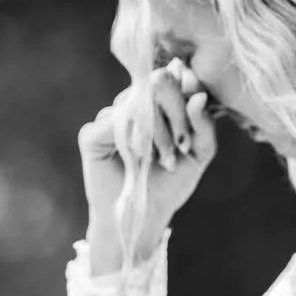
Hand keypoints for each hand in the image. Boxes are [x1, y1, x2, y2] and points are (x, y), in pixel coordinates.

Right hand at [80, 59, 219, 272]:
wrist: (143, 217)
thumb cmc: (170, 185)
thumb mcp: (198, 155)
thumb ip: (204, 125)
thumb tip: (199, 96)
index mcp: (158, 104)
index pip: (172, 77)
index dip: (187, 85)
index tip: (198, 103)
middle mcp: (132, 106)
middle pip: (154, 82)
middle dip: (175, 107)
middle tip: (183, 143)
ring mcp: (110, 118)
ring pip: (135, 103)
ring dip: (157, 131)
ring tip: (167, 159)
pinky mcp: (91, 135)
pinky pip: (112, 121)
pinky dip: (131, 140)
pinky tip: (140, 158)